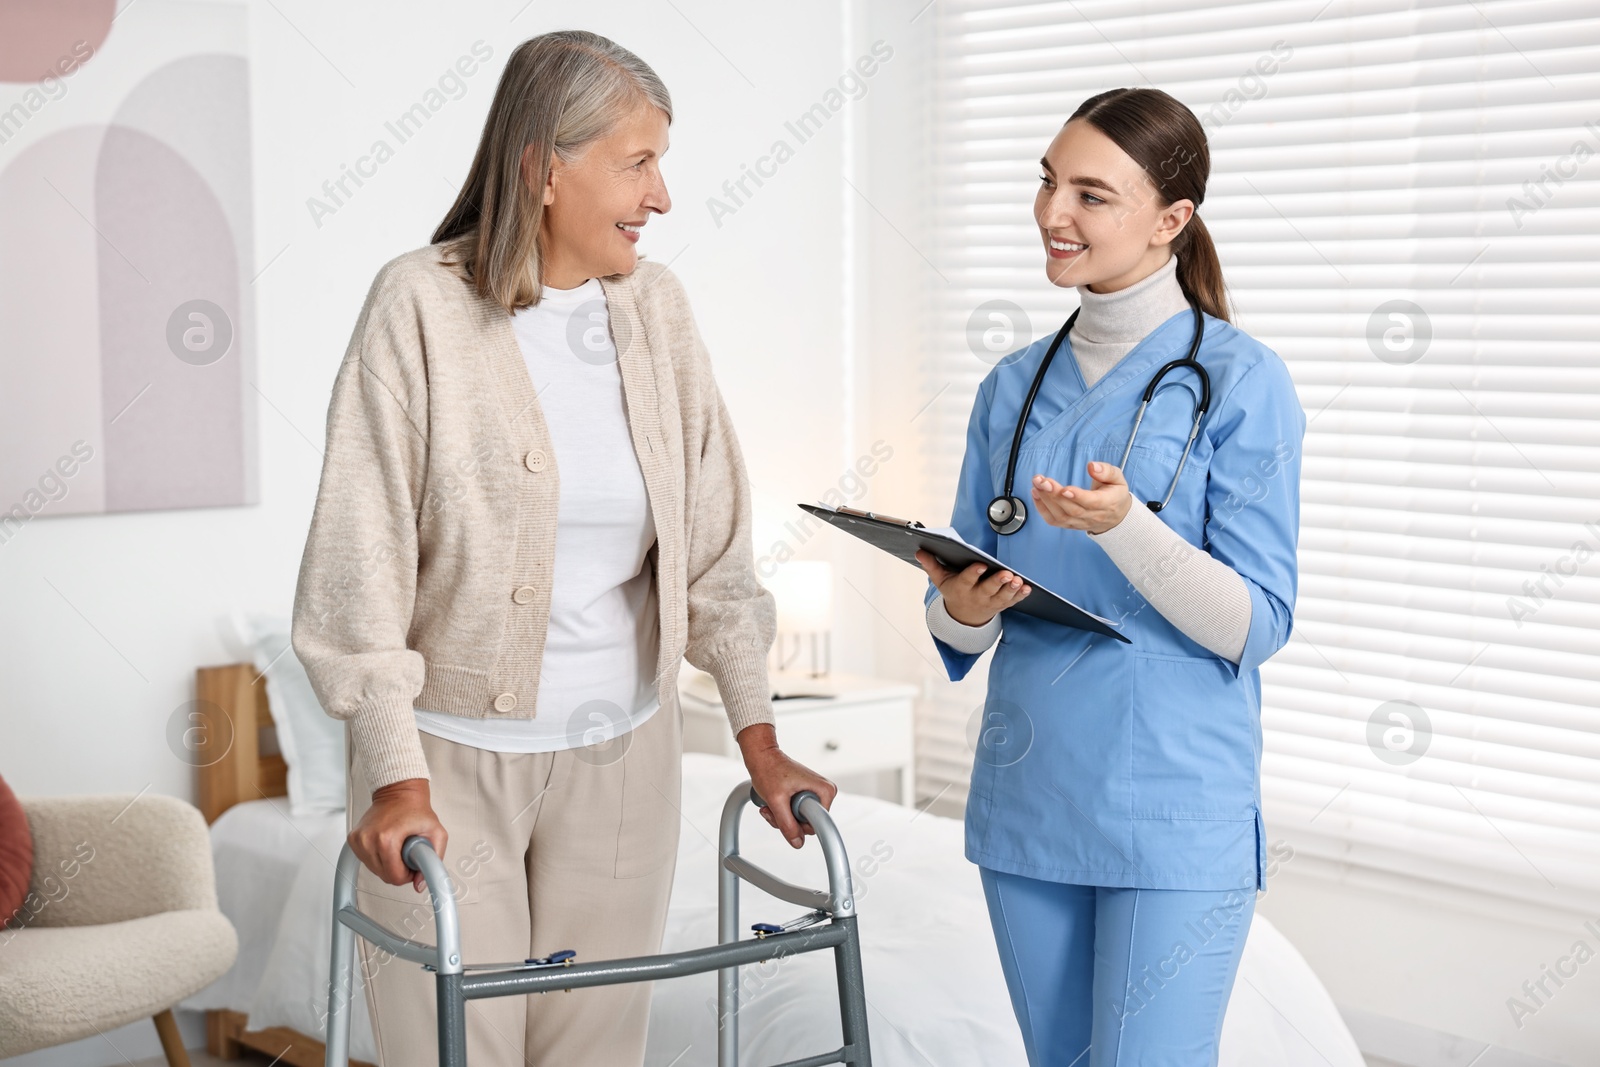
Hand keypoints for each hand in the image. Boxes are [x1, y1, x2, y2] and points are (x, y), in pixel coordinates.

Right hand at [348, 777, 446, 892]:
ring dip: (388, 864)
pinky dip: (378, 857)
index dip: (408, 875)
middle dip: (399, 869)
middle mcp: (368, 840)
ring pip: (374, 870)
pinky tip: (386, 845)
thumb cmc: (416, 810)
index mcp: (386, 839)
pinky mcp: (353, 840)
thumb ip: (434, 860)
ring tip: (397, 847)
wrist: (399, 793)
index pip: (394, 877)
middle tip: (407, 852)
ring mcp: (358, 840)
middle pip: (384, 876)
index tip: (413, 863)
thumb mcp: (436, 833)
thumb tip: (419, 884)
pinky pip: (367, 861)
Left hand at [735, 724, 837, 847]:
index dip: (798, 824)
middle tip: (774, 808)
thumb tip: (798, 843)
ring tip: (770, 804)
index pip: (817, 824)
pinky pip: (795, 814)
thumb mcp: (776, 800)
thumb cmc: (769, 770)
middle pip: (808, 824)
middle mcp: (823, 792)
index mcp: (825, 791)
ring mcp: (814, 794)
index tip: (785, 811)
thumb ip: (787, 824)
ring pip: (799, 821)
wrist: (762, 756)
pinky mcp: (805, 796)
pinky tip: (773, 803)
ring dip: (781, 817)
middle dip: (787, 820)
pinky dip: (782, 812)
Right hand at [914, 548, 1029, 626]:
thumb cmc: (953, 591)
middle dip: (997, 582)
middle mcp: (976, 596)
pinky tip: (1027, 588)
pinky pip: (1012, 601)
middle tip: (1006, 574)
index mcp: (961, 588)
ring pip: (1002, 597)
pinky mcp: (1001, 605)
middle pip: (988, 589)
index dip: (973, 573)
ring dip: (1011, 589)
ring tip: (1018, 580)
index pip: (967, 580)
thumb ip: (931, 565)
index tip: (980, 564)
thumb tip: (920, 552)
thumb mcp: (940, 580)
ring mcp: (990, 602)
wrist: (963, 617)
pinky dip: (1020, 596)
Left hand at [1031, 461, 1132, 534]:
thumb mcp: (1117, 478)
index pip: (1092, 502)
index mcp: (1107, 503)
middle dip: (1054, 495)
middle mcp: (1093, 516)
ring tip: (1037, 484)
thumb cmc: (1115, 494)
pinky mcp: (1070, 525)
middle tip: (1042, 481)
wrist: (1116, 516)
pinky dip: (1042, 509)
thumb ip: (1106, 471)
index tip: (1064, 489)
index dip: (1077, 496)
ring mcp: (1080, 522)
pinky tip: (1036, 494)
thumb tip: (1092, 466)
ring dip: (1045, 500)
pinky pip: (1054, 521)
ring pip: (1061, 516)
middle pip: (1072, 509)